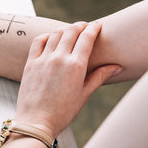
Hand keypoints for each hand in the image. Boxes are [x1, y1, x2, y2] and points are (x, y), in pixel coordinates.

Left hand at [15, 22, 122, 137]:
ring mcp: (43, 59)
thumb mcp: (84, 94)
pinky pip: (38, 42)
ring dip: (64, 30)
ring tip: (70, 31)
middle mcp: (59, 58)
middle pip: (71, 32)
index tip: (97, 25)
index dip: (93, 28)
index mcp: (76, 65)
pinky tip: (51, 38)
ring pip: (55, 35)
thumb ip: (99, 76)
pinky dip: (47, 36)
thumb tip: (117, 66)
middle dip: (80, 26)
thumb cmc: (63, 112)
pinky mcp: (30, 63)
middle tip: (84, 26)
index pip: (86, 38)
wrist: (36, 122)